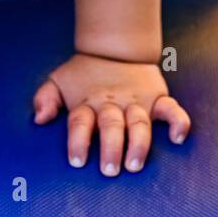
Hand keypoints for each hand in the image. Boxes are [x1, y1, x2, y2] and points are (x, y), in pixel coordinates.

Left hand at [32, 53, 190, 175]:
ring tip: (135, 163)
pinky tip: (178, 138)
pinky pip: (171, 109)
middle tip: (110, 169)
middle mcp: (112, 104)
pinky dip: (178, 122)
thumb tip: (39, 119)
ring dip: (139, 144)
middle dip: (111, 148)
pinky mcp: (156, 98)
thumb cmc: (84, 72)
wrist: (115, 46)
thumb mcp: (58, 80)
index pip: (80, 122)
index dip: (78, 141)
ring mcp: (136, 101)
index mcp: (87, 102)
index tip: (77, 161)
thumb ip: (45, 99)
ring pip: (139, 123)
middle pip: (111, 126)